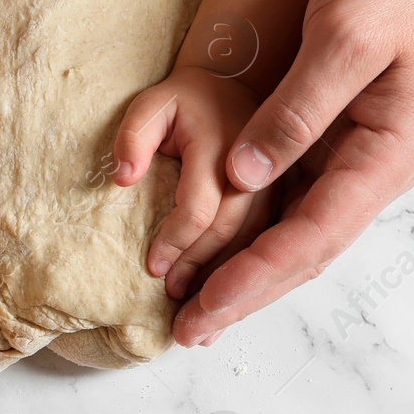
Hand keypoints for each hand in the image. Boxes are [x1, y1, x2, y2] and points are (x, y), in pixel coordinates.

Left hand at [111, 65, 267, 299]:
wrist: (236, 88)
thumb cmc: (187, 102)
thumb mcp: (153, 102)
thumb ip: (134, 135)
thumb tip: (123, 178)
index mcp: (227, 141)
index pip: (202, 205)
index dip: (176, 240)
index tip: (153, 268)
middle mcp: (262, 168)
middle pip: (235, 234)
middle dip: (206, 278)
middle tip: (179, 314)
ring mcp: (281, 186)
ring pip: (260, 247)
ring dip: (233, 292)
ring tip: (202, 325)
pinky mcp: (289, 202)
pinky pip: (273, 247)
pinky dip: (253, 284)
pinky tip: (230, 312)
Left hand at [174, 0, 413, 345]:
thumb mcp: (342, 37)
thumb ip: (295, 111)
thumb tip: (244, 176)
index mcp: (389, 153)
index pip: (312, 235)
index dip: (255, 276)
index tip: (206, 306)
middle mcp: (381, 170)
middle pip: (308, 253)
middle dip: (248, 294)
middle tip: (188, 331)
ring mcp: (367, 160)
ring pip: (303, 235)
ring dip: (252, 273)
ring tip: (197, 307)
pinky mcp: (348, 144)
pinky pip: (300, 203)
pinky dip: (261, 233)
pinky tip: (225, 252)